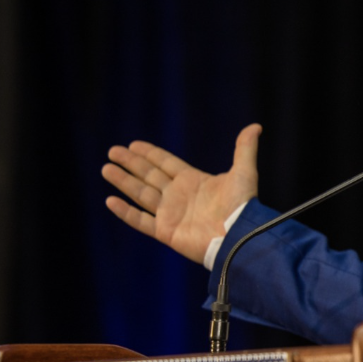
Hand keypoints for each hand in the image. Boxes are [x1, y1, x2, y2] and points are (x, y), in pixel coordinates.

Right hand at [102, 124, 261, 264]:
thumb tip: (256, 126)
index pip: (166, 163)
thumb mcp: (244, 172)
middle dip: (131, 164)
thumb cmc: (242, 205)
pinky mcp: (166, 231)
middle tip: (112, 151)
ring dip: (123, 182)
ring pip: (141, 194)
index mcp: (193, 181)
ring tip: (106, 169)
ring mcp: (171, 214)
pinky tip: (110, 201)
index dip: (150, 154)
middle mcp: (179, 196)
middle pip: (149, 176)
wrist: (239, 235)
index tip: (133, 144)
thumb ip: (245, 149)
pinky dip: (125, 212)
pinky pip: (140, 221)